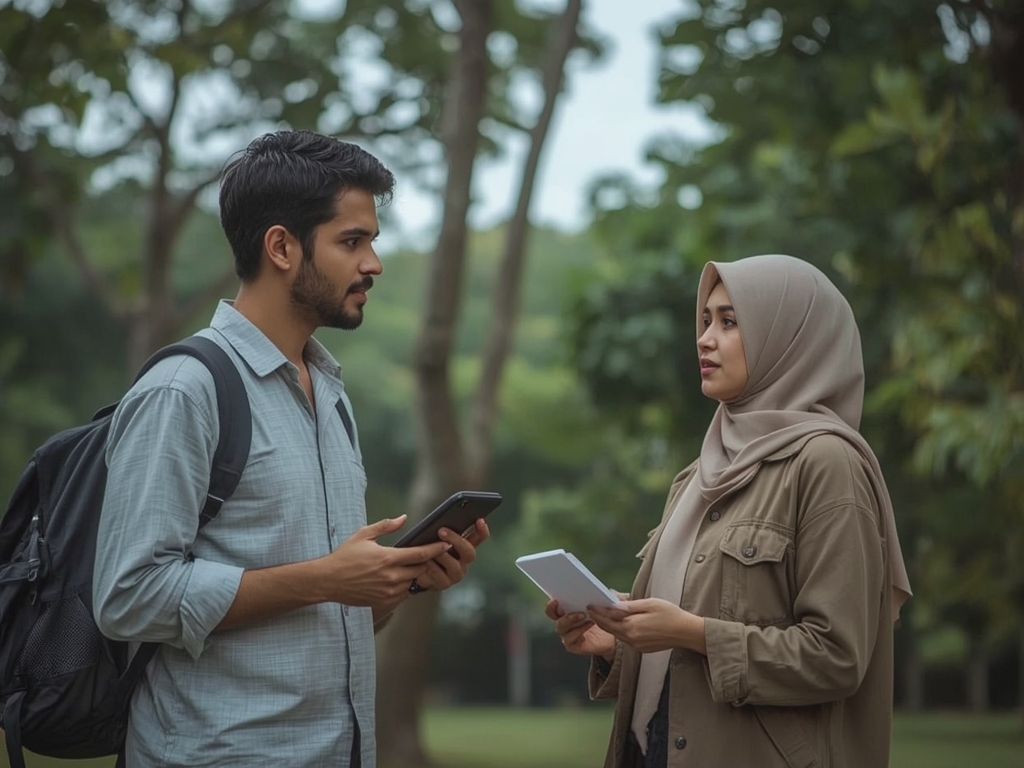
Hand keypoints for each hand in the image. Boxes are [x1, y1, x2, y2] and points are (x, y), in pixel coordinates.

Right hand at [322, 516, 448, 610]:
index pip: (420, 554)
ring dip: (416, 574)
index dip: (436, 549)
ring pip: (414, 582)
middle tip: (429, 554)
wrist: (327, 581)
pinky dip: (406, 586)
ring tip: (413, 566)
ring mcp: (388, 591)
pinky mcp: (384, 602)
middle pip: (421, 569)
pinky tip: (400, 578)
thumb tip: (404, 518)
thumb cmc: (345, 556)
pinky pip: (404, 594)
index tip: (447, 544)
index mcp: (388, 558)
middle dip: (426, 562)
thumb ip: (385, 526)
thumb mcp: (363, 535)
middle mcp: (391, 576)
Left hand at [414, 518, 489, 591]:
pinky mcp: (444, 583)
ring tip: (431, 548)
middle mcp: (464, 561)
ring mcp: (456, 573)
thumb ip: (444, 530)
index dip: (482, 530)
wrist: (415, 571)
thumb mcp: (436, 537)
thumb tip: (443, 521)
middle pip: (469, 552)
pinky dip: (432, 567)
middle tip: (441, 531)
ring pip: (454, 565)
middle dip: (456, 540)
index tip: (479, 520)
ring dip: (442, 555)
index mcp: (465, 546)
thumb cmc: (428, 549)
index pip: (479, 537)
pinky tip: (425, 561)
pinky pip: (440, 576)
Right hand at [544, 599, 615, 659]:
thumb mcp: (608, 603)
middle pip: (552, 614)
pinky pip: (569, 638)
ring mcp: (567, 633)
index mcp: (567, 607)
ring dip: (570, 619)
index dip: (552, 600)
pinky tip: (589, 624)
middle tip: (565, 605)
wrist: (613, 638)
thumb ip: (606, 596)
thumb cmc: (607, 617)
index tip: (556, 598)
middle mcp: (564, 620)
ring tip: (583, 615)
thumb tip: (608, 592)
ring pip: (560, 626)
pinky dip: (577, 631)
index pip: (553, 603)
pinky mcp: (572, 644)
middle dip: (555, 609)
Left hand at [588, 598, 705, 654]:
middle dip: (599, 619)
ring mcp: (636, 646)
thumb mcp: (649, 604)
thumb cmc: (670, 614)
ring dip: (609, 625)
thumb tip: (613, 605)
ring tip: (603, 614)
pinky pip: (625, 638)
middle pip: (609, 628)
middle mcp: (631, 639)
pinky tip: (620, 623)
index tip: (590, 605)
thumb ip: (629, 606)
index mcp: (632, 626)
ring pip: (617, 634)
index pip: (607, 620)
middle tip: (592, 609)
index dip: (597, 612)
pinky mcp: (641, 648)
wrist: (686, 632)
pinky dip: (619, 630)